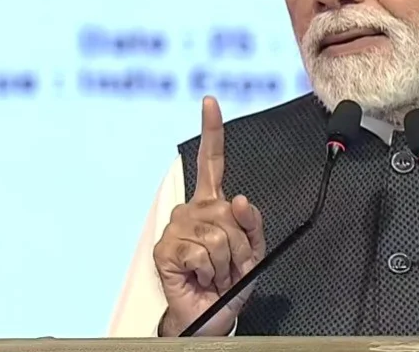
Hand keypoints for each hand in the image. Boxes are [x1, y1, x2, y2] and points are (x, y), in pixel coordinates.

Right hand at [153, 96, 265, 335]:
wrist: (211, 316)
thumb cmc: (230, 283)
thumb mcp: (253, 251)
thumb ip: (252, 222)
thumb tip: (238, 199)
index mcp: (213, 205)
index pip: (212, 162)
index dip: (212, 131)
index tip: (210, 103)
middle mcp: (191, 211)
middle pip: (228, 212)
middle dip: (240, 245)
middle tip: (230, 265)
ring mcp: (176, 228)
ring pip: (218, 235)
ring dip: (225, 262)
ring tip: (216, 274)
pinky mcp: (164, 249)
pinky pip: (202, 252)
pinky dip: (209, 270)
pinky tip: (200, 277)